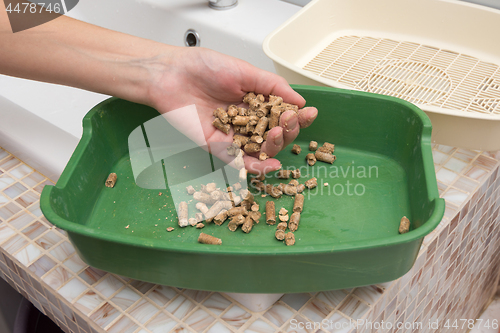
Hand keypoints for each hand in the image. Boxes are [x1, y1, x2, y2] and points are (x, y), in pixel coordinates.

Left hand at [146, 47, 317, 173]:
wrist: (172, 74)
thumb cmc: (203, 67)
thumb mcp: (245, 71)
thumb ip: (273, 86)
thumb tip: (299, 100)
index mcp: (256, 103)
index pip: (282, 116)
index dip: (297, 117)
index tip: (309, 113)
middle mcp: (247, 121)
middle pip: (276, 135)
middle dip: (288, 131)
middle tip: (288, 121)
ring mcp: (233, 135)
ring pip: (261, 150)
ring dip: (275, 146)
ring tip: (277, 133)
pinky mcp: (217, 146)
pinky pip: (239, 161)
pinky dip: (256, 165)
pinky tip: (271, 163)